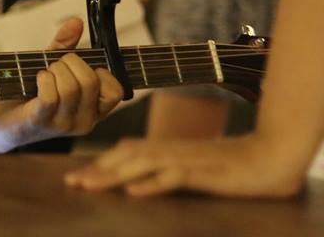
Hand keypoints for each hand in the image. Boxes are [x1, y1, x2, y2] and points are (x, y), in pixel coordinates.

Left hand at [0, 18, 122, 153]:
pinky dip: (43, 79)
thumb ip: (65, 46)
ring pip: (71, 87)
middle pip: (90, 81)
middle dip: (70, 62)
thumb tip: (76, 22)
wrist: (1, 124)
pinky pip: (50, 96)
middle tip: (55, 65)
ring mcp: (63, 125)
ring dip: (54, 70)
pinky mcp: (40, 122)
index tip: (81, 66)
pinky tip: (37, 78)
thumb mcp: (52, 68)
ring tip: (44, 73)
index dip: (100, 71)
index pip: (116, 91)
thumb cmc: (30, 96)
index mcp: (94, 111)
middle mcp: (84, 122)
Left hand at [65, 135, 306, 197]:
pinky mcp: (203, 173)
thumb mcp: (191, 165)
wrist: (269, 156)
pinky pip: (173, 178)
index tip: (76, 177)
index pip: (125, 151)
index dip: (100, 163)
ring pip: (142, 165)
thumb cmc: (229, 163)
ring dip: (114, 175)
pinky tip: (134, 193)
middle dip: (97, 171)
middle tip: (72, 183)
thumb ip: (165, 169)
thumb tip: (137, 180)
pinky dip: (152, 184)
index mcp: (166, 148)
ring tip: (91, 186)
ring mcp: (186, 160)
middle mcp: (170, 150)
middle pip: (126, 157)